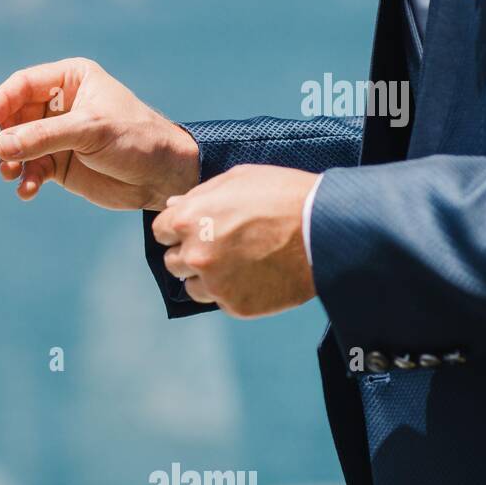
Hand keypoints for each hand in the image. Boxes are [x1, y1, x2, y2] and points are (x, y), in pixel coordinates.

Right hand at [0, 58, 198, 209]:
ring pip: (18, 144)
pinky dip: (26, 180)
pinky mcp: (59, 163)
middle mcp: (59, 104)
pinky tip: (28, 190)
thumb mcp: (89, 131)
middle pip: (14, 116)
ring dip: (10, 160)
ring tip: (11, 174)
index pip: (22, 85)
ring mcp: (56, 135)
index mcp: (69, 79)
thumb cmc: (135, 139)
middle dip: (2, 136)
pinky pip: (31, 169)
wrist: (162, 176)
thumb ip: (43, 136)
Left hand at [151, 164, 317, 317]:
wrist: (324, 229)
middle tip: (221, 246)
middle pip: (173, 262)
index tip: (197, 230)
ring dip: (208, 278)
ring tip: (239, 263)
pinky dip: (234, 292)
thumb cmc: (283, 196)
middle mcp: (194, 254)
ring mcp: (215, 284)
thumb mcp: (237, 179)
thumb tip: (173, 206)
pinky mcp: (236, 305)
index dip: (178, 230)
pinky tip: (256, 276)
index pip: (161, 232)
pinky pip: (222, 302)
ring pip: (193, 287)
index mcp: (187, 220)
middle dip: (191, 254)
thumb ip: (199, 195)